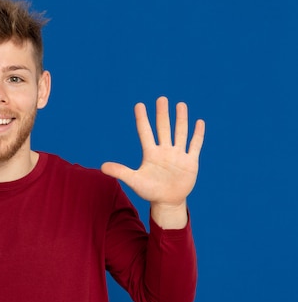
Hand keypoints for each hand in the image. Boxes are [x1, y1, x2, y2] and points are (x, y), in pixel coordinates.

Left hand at [101, 96, 204, 228]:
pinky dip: (197, 135)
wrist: (167, 202)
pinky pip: (195, 145)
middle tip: (161, 99)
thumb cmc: (150, 191)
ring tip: (180, 104)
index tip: (139, 104)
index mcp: (150, 153)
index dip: (142, 119)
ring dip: (181, 120)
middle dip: (162, 114)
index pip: (145, 132)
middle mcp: (164, 151)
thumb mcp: (134, 181)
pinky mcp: (190, 162)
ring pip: (180, 133)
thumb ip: (120, 172)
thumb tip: (102, 167)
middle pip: (163, 128)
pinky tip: (199, 122)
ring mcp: (177, 155)